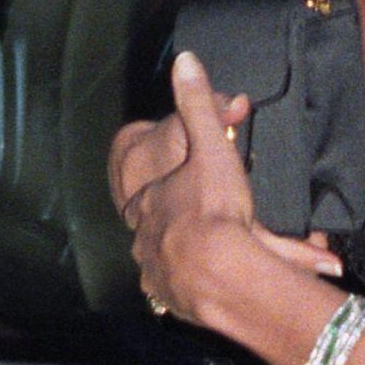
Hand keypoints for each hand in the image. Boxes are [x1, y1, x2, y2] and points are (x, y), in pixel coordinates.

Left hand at [120, 52, 342, 321]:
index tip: (183, 186)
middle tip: (205, 225)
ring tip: (215, 256)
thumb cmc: (214, 210)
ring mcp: (155, 274)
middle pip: (156, 229)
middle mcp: (144, 239)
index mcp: (150, 202)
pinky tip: (217, 283)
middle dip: (179, 226)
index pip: (147, 192)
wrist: (220, 275)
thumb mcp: (212, 147)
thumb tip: (186, 61)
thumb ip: (198, 104)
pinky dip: (196, 285)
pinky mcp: (172, 302)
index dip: (165, 187)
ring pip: (166, 261)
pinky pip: (181, 291)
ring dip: (187, 257)